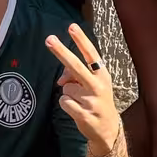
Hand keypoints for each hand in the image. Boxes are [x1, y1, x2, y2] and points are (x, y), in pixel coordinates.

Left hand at [44, 24, 121, 152]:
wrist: (108, 129)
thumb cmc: (97, 100)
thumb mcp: (93, 85)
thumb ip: (76, 76)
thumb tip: (61, 80)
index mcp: (102, 74)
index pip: (91, 54)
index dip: (81, 40)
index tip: (71, 27)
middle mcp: (98, 85)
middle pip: (76, 66)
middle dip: (61, 52)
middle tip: (49, 39)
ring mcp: (91, 101)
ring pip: (66, 88)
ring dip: (68, 94)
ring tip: (80, 102)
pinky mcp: (84, 114)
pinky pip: (64, 102)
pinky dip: (66, 105)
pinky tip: (77, 110)